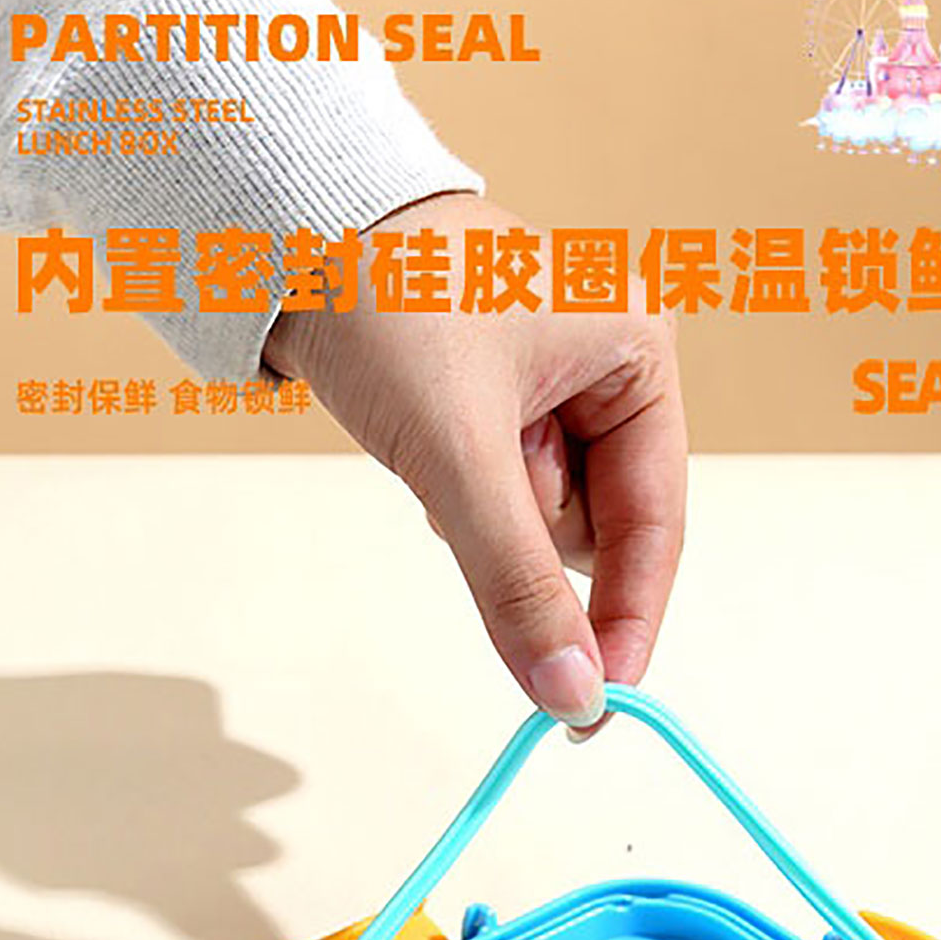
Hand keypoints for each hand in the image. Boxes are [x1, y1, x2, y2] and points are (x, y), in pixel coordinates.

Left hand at [263, 194, 686, 728]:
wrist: (283, 232)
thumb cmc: (383, 304)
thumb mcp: (458, 455)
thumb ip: (518, 583)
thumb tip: (571, 694)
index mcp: (638, 351)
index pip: (657, 525)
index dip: (627, 622)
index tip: (594, 707)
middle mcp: (611, 366)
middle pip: (600, 528)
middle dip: (528, 535)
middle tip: (464, 496)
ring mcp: (557, 386)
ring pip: (545, 520)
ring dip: (487, 515)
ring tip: (435, 443)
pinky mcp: (501, 402)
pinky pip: (500, 495)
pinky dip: (461, 494)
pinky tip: (423, 440)